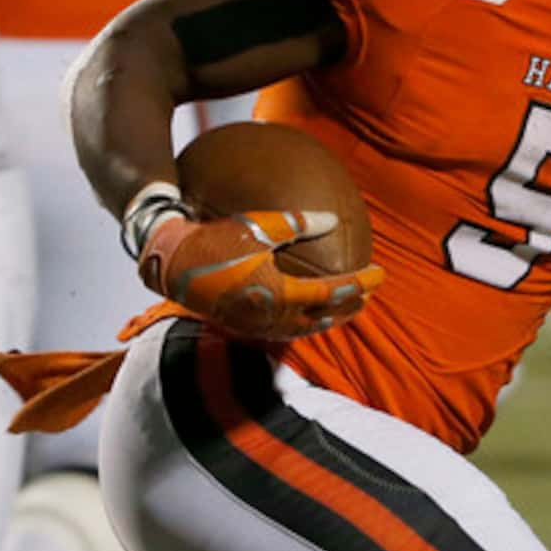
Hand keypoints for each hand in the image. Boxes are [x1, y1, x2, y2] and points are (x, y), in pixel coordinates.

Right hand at [138, 206, 383, 341]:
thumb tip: (332, 219)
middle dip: (349, 307)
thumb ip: (297, 222)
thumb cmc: (213, 238)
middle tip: (369, 293)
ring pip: (304, 329)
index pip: (331, 292)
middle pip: (323, 318)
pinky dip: (305, 322)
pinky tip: (310, 310)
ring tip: (347, 306)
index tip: (380, 274)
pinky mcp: (244, 327)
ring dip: (329, 318)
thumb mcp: (257, 224)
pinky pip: (284, 330)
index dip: (359, 284)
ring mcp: (256, 326)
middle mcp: (270, 316)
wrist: (170, 262)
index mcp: (278, 293)